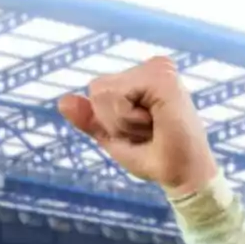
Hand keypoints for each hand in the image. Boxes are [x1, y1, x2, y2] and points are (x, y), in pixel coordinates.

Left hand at [57, 56, 218, 198]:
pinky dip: (129, 119)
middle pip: (96, 89)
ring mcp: (159, 68)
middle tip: (147, 131)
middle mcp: (152, 67)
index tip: (140, 130)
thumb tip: (62, 101)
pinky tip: (156, 122)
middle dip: (113, 120)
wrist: (182, 176)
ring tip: (152, 128)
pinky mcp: (163, 76)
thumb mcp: (114, 136)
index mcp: (142, 77)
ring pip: (102, 92)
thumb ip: (90, 118)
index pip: (97, 90)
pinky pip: (117, 97)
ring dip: (122, 121)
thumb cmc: (154, 157)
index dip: (108, 120)